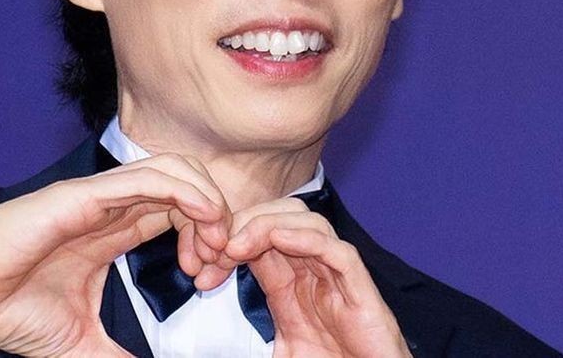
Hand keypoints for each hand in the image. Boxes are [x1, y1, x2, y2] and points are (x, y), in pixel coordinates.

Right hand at [0, 154, 231, 356]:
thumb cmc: (6, 309)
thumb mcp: (79, 344)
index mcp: (114, 231)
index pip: (179, 214)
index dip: (206, 237)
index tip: (210, 278)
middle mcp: (111, 207)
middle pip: (186, 187)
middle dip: (216, 217)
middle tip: (221, 260)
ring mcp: (98, 197)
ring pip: (173, 172)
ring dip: (206, 200)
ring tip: (216, 240)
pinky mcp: (82, 195)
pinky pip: (145, 178)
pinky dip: (183, 190)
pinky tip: (204, 216)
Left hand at [224, 198, 411, 357]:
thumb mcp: (281, 349)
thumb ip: (252, 339)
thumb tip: (213, 344)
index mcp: (293, 283)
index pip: (259, 237)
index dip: (228, 238)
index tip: (199, 262)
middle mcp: (316, 272)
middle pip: (282, 217)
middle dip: (244, 223)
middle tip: (214, 249)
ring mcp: (340, 279)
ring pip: (309, 222)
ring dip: (267, 225)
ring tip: (237, 246)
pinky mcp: (362, 293)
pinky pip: (339, 252)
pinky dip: (308, 238)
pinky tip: (278, 238)